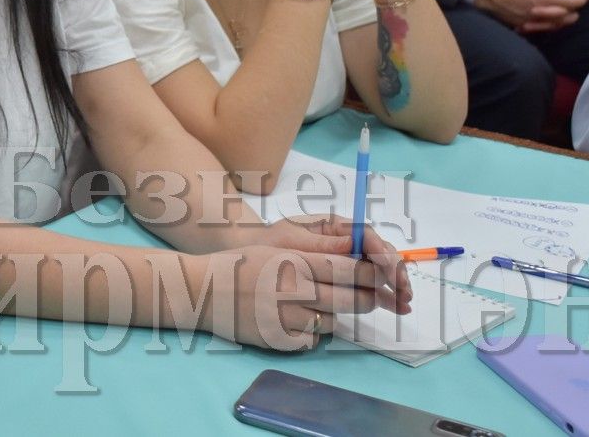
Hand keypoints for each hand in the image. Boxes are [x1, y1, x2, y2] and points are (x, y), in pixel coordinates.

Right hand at [197, 218, 410, 350]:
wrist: (204, 290)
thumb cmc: (242, 264)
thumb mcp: (277, 248)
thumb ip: (314, 252)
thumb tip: (353, 253)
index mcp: (295, 262)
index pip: (348, 268)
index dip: (372, 272)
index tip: (384, 273)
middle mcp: (295, 290)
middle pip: (350, 298)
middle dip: (368, 298)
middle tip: (373, 296)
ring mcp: (288, 318)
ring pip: (334, 321)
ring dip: (336, 315)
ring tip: (323, 305)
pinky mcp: (280, 340)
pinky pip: (312, 340)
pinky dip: (312, 332)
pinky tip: (299, 320)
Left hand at [259, 215, 411, 308]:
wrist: (253, 260)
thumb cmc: (270, 245)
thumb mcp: (292, 241)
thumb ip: (323, 244)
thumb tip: (352, 243)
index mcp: (334, 226)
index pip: (365, 234)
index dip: (381, 250)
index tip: (389, 267)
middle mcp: (346, 241)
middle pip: (379, 252)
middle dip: (394, 270)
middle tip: (404, 290)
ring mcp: (348, 261)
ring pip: (379, 270)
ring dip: (395, 284)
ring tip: (404, 302)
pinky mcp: (347, 279)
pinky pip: (371, 284)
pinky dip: (385, 294)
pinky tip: (397, 306)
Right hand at [475, 0, 587, 30]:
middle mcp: (541, 9)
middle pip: (566, 11)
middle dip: (575, 6)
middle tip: (581, 2)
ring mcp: (534, 19)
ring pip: (557, 21)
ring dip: (567, 17)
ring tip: (573, 14)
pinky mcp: (526, 24)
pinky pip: (545, 27)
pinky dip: (554, 24)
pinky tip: (557, 21)